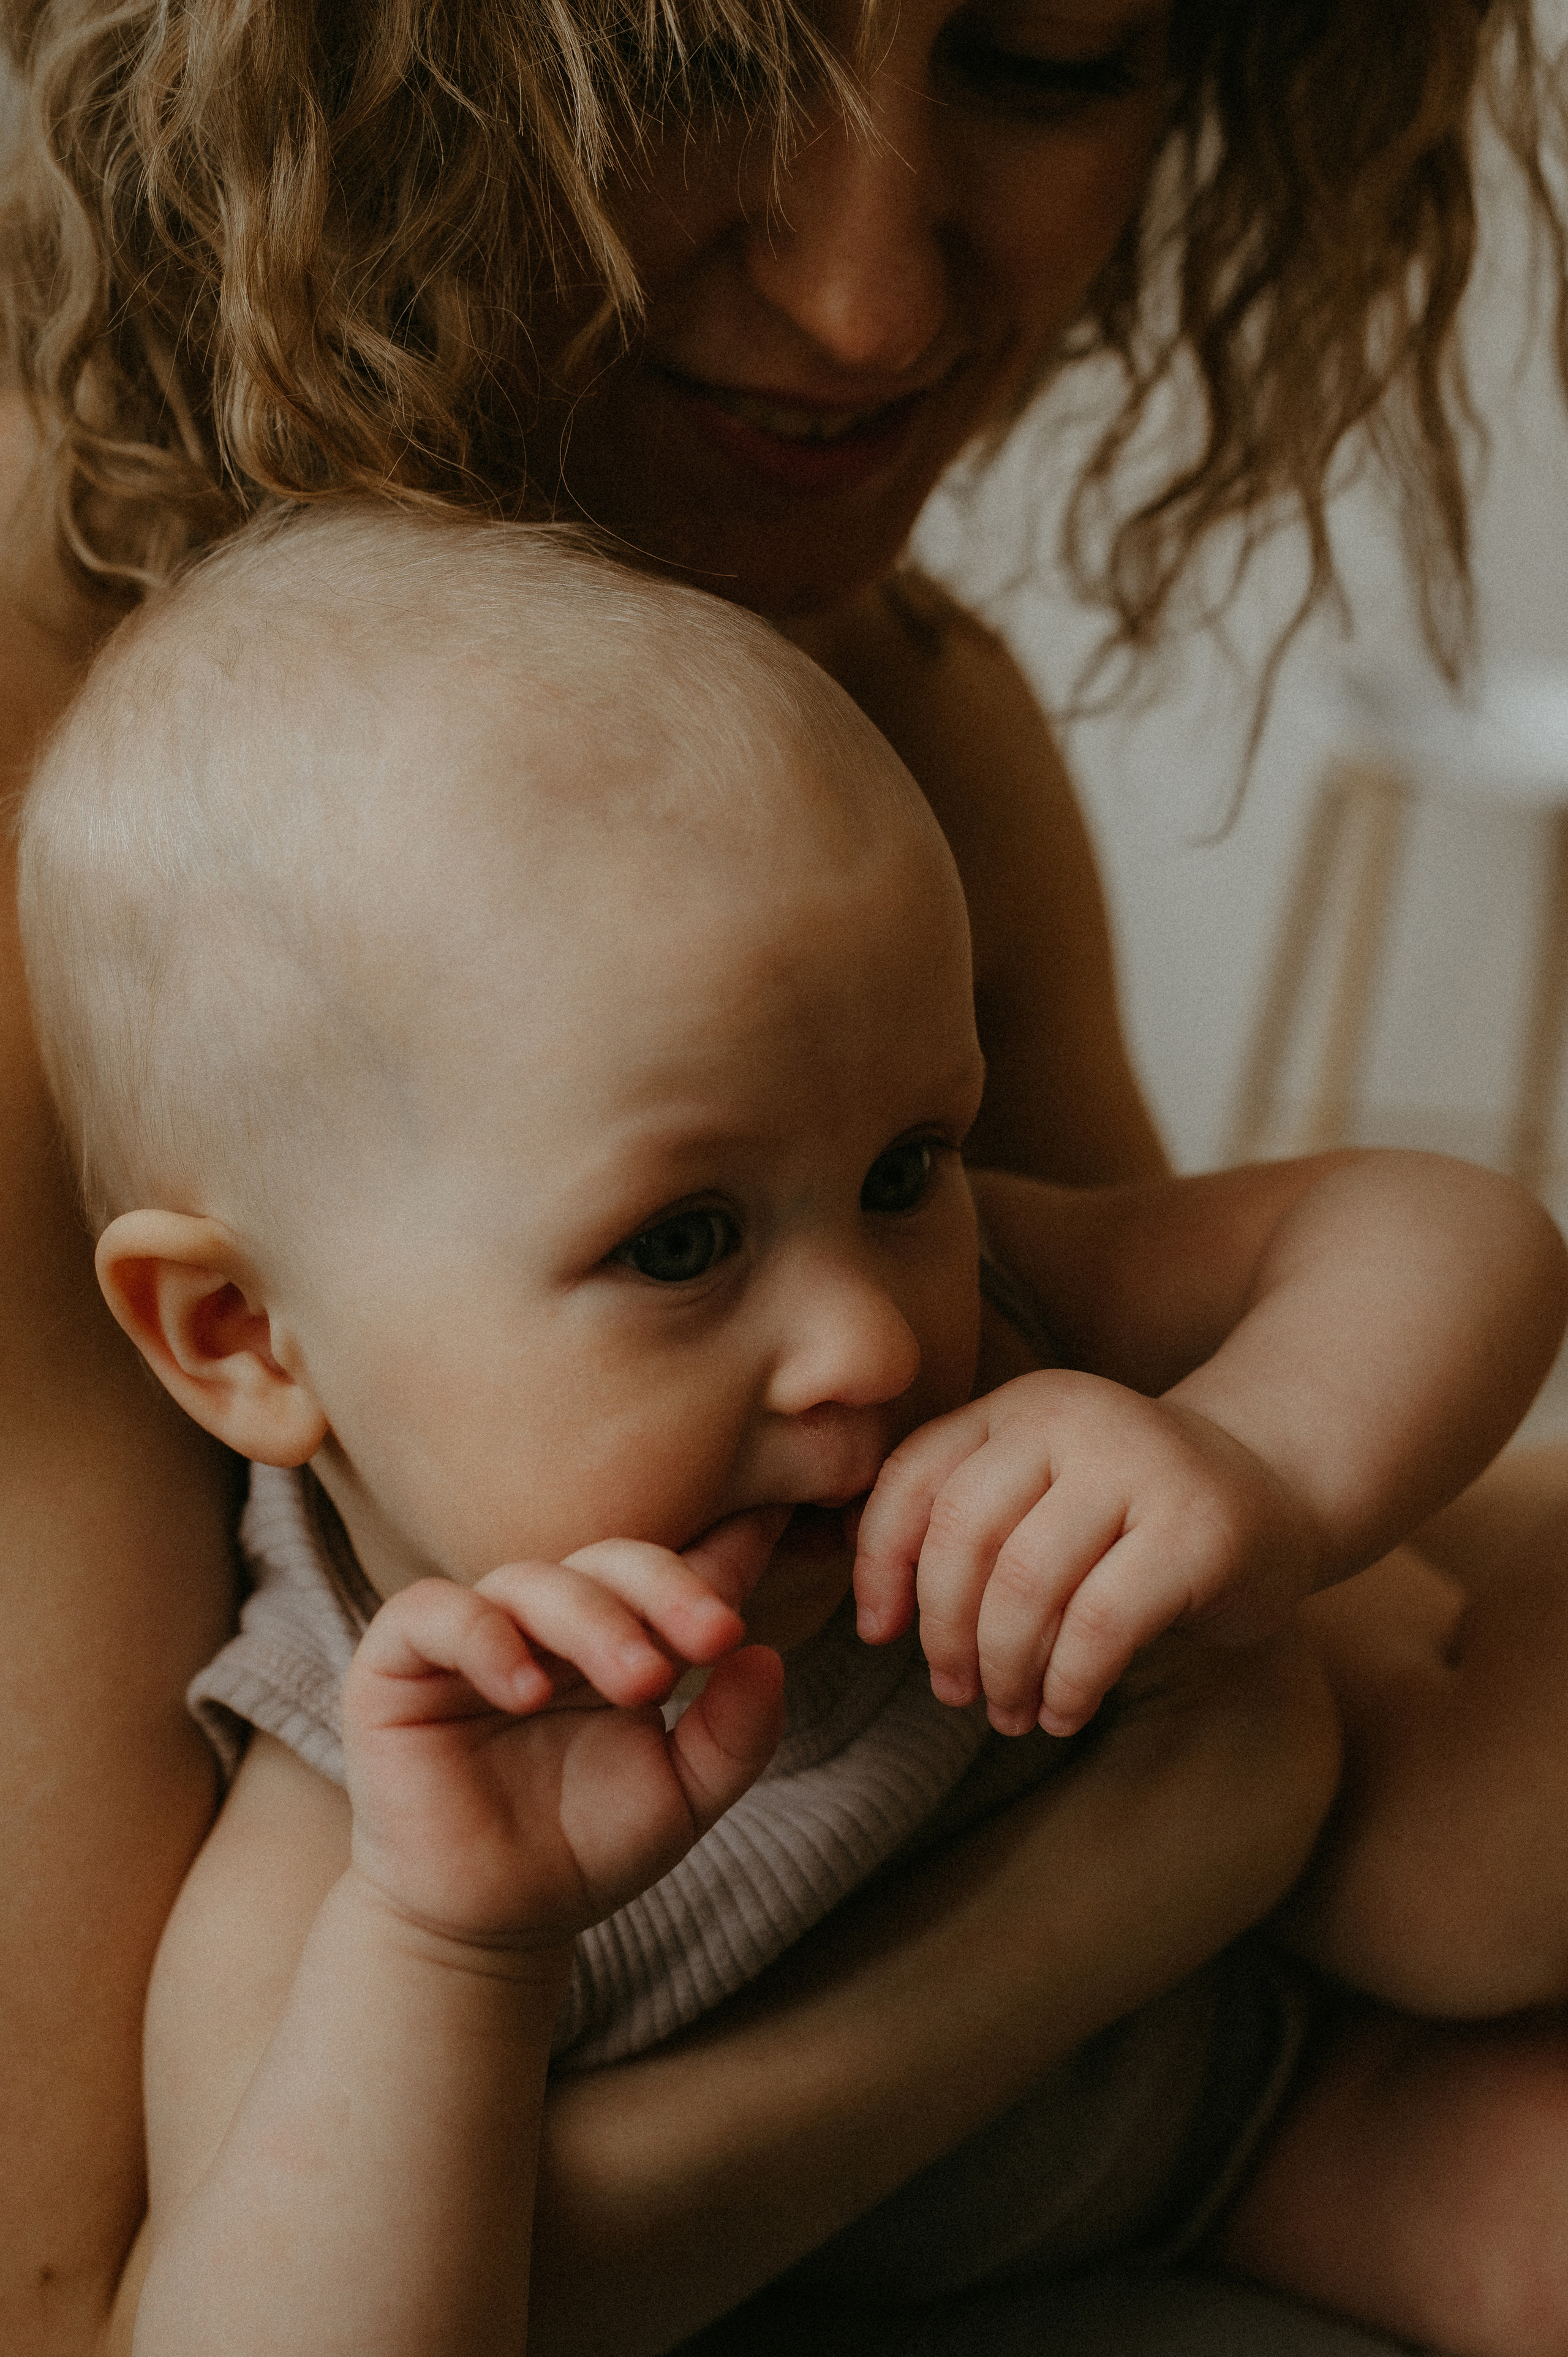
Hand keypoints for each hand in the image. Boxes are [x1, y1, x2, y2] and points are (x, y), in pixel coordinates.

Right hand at [340, 1512, 787, 1950]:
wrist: (492, 1925)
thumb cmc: (585, 1849)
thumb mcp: (683, 1797)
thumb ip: (734, 1734)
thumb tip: (768, 1655)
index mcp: (623, 1634)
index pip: (676, 1570)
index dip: (728, 1547)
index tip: (784, 1525)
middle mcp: (551, 1618)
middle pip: (613, 1561)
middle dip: (669, 1590)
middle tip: (715, 1636)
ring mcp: (476, 1631)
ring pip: (534, 1579)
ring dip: (595, 1621)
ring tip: (643, 1682)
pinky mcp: (399, 1658)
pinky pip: (434, 1612)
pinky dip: (484, 1637)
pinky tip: (529, 1689)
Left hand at [852, 1371, 1317, 1736]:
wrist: (1274, 1489)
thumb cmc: (1131, 1515)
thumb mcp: (1043, 1493)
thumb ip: (967, 1522)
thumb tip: (875, 1613)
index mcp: (1022, 1406)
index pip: (917, 1476)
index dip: (880, 1561)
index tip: (878, 1632)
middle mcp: (1076, 1418)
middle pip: (964, 1536)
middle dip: (943, 1631)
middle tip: (954, 1690)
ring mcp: (1143, 1466)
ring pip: (1026, 1584)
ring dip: (1004, 1668)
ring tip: (1009, 1712)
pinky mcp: (1198, 1530)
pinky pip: (1100, 1625)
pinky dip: (1068, 1685)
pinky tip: (1064, 1711)